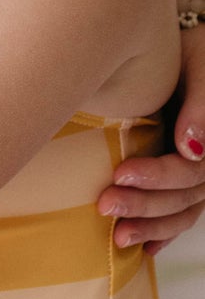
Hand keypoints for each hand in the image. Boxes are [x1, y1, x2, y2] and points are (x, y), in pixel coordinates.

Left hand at [101, 23, 204, 254]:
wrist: (182, 50)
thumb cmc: (188, 52)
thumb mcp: (197, 67)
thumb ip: (199, 106)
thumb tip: (190, 149)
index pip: (189, 170)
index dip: (156, 176)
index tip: (119, 173)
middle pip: (183, 196)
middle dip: (144, 204)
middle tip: (104, 205)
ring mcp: (202, 173)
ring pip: (183, 210)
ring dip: (151, 227)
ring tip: (117, 238)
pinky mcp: (187, 178)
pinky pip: (183, 213)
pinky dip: (164, 232)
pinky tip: (144, 248)